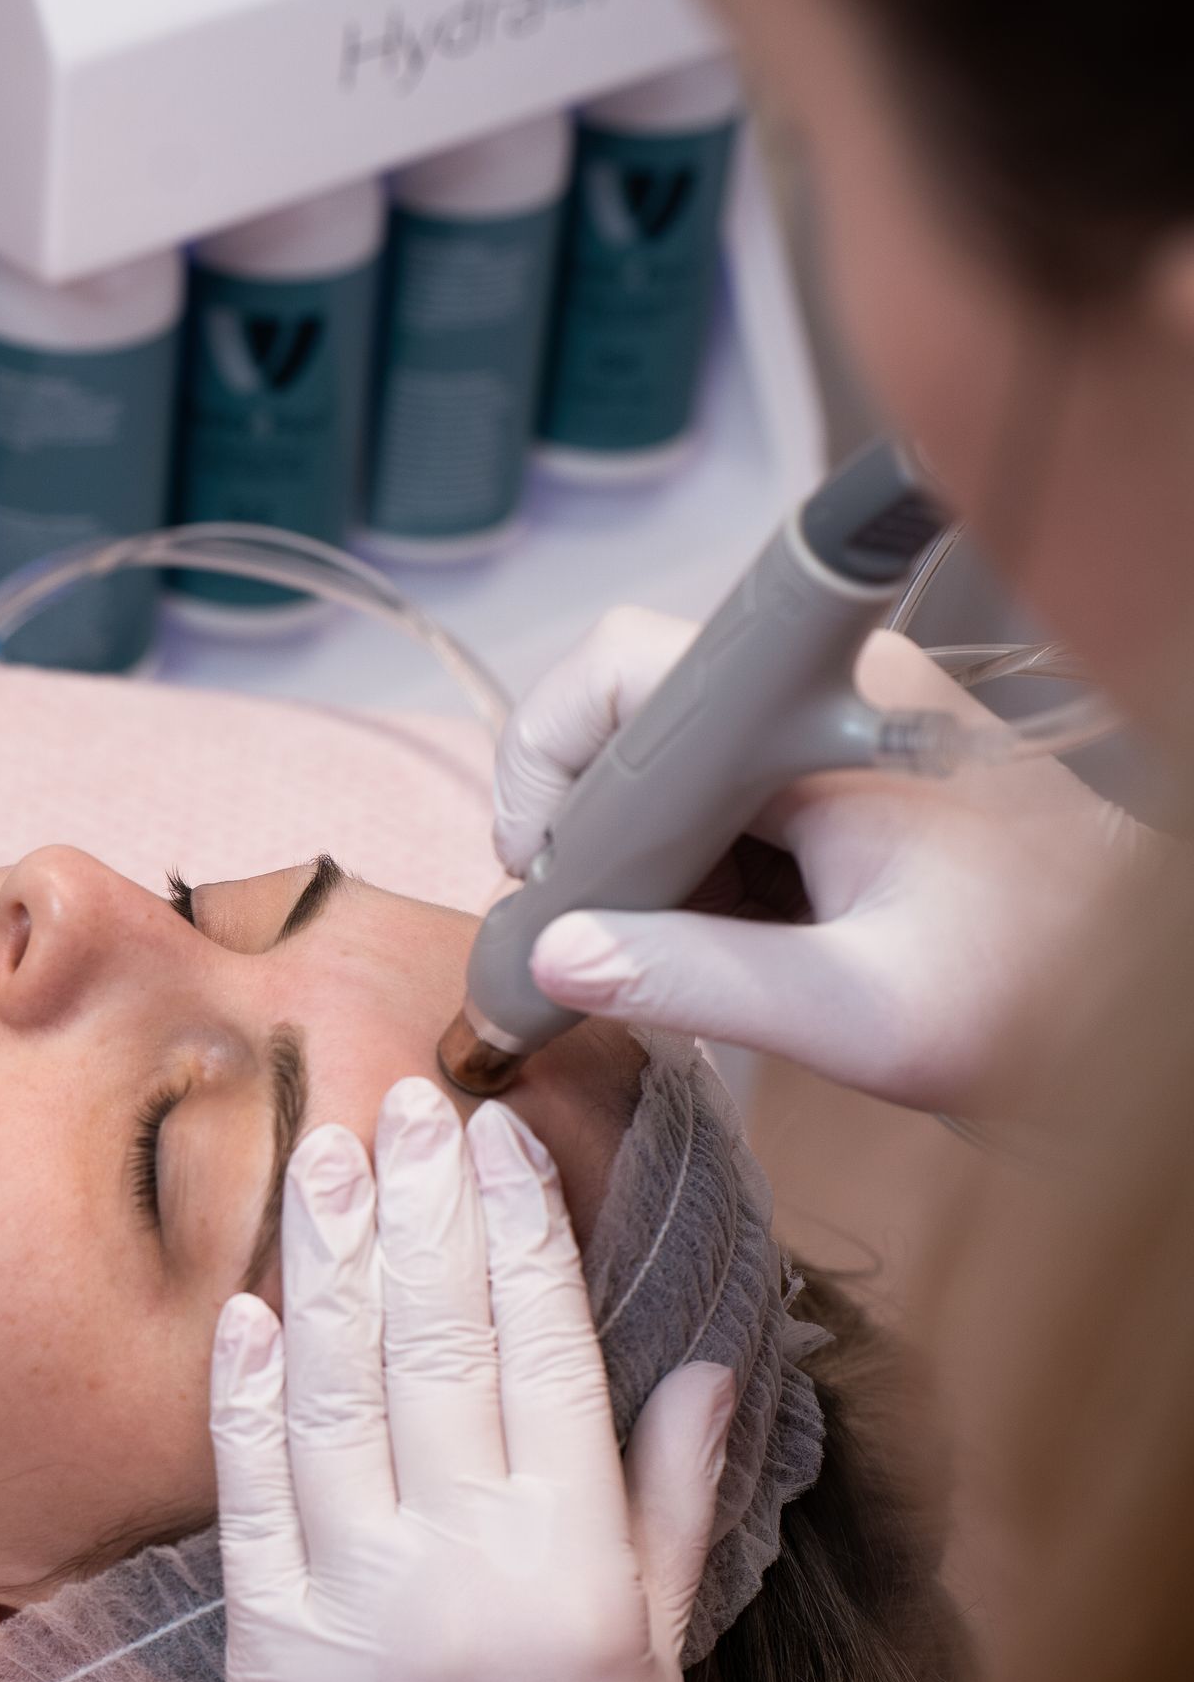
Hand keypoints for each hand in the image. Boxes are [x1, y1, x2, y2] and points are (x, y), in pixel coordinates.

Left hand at [210, 1077, 739, 1681]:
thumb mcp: (660, 1660)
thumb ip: (674, 1502)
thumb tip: (701, 1362)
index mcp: (577, 1563)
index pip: (546, 1347)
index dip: (516, 1227)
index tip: (494, 1134)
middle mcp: (467, 1567)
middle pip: (434, 1343)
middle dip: (417, 1210)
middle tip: (399, 1102)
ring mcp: (356, 1608)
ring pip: (334, 1396)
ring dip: (327, 1266)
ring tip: (324, 1162)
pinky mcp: (267, 1657)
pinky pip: (249, 1496)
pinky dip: (246, 1394)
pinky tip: (251, 1305)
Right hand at [493, 606, 1137, 1115]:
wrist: (1148, 1011)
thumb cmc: (1039, 1002)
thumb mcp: (855, 1014)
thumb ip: (696, 981)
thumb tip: (561, 958)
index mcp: (826, 716)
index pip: (627, 668)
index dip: (552, 758)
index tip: (547, 867)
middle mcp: (835, 694)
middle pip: (644, 713)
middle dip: (600, 824)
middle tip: (593, 928)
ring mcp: (848, 727)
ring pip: (684, 762)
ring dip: (654, 856)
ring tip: (671, 953)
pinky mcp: (860, 771)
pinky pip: (739, 796)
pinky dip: (709, 869)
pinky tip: (736, 945)